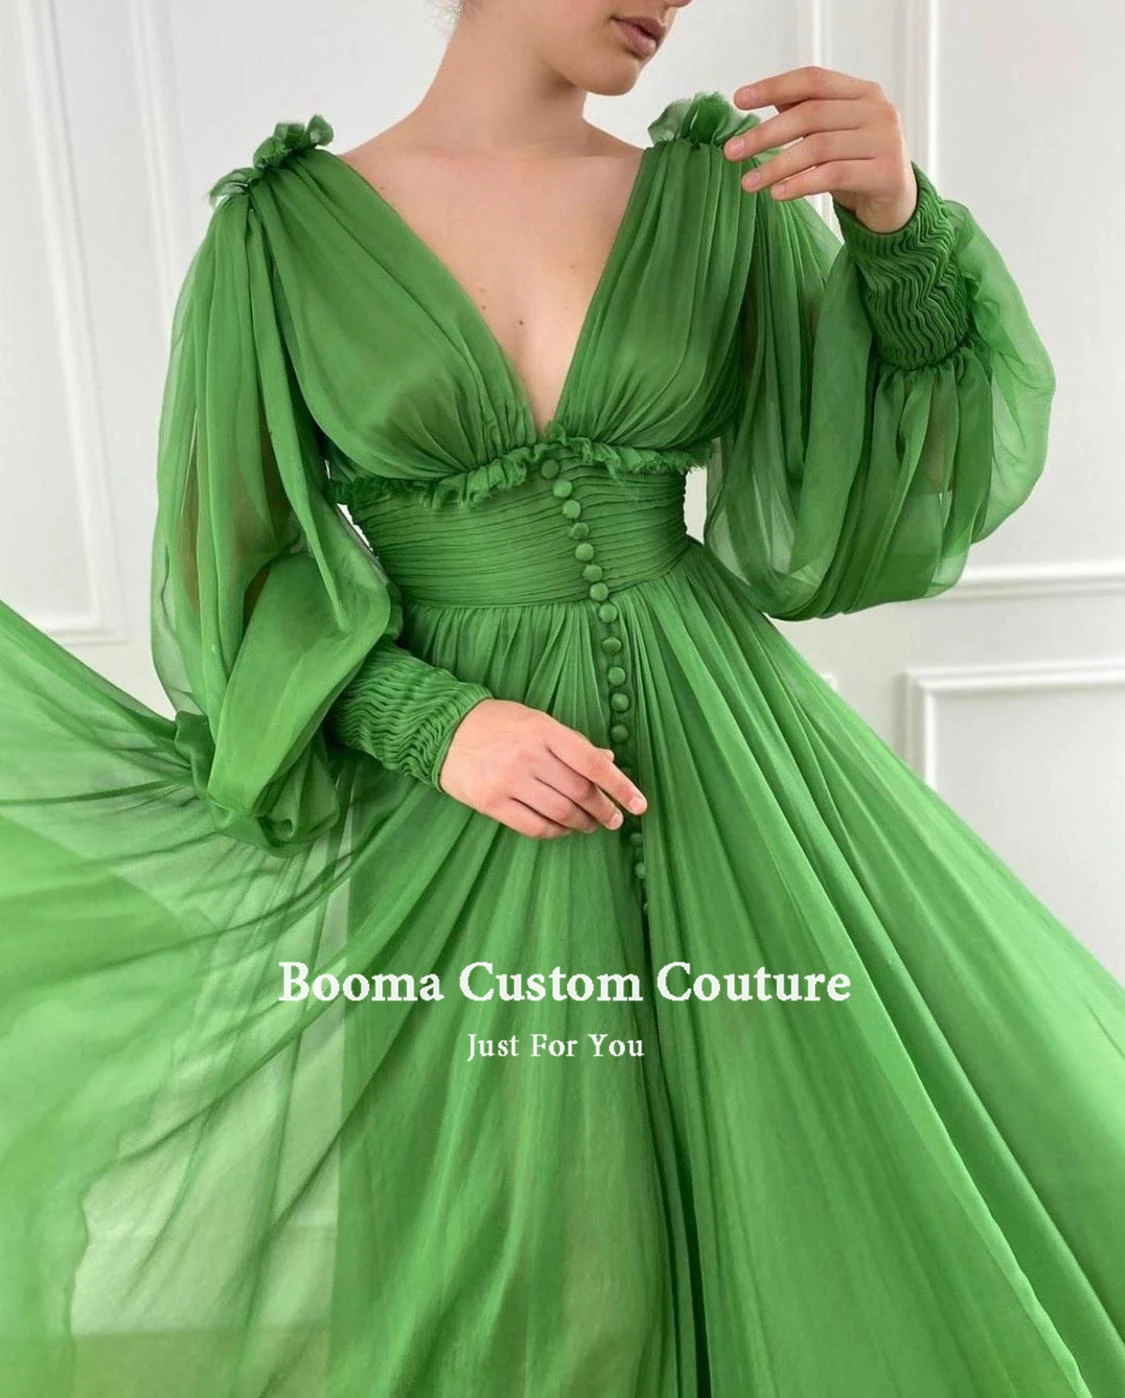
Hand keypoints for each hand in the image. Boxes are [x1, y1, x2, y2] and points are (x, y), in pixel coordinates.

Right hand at [437, 698, 647, 838]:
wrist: (443, 730)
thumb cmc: (497, 723)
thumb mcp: (536, 721)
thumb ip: (572, 742)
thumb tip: (607, 760)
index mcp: (544, 730)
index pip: (592, 762)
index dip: (620, 785)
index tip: (639, 804)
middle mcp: (528, 755)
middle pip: (579, 791)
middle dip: (604, 809)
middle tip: (615, 819)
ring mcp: (509, 781)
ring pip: (560, 812)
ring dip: (582, 823)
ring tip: (591, 825)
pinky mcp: (491, 802)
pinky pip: (534, 826)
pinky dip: (555, 832)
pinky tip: (563, 830)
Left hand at [722, 66, 917, 233]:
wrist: (897, 205)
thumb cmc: (857, 166)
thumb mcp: (832, 136)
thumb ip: (807, 113)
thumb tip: (766, 99)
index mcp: (863, 93)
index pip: (813, 80)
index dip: (774, 86)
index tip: (738, 100)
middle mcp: (877, 110)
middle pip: (810, 114)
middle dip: (765, 134)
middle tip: (732, 152)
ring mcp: (885, 141)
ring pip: (818, 147)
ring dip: (776, 166)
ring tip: (748, 183)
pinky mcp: (885, 173)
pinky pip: (832, 175)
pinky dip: (799, 184)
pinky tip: (776, 194)